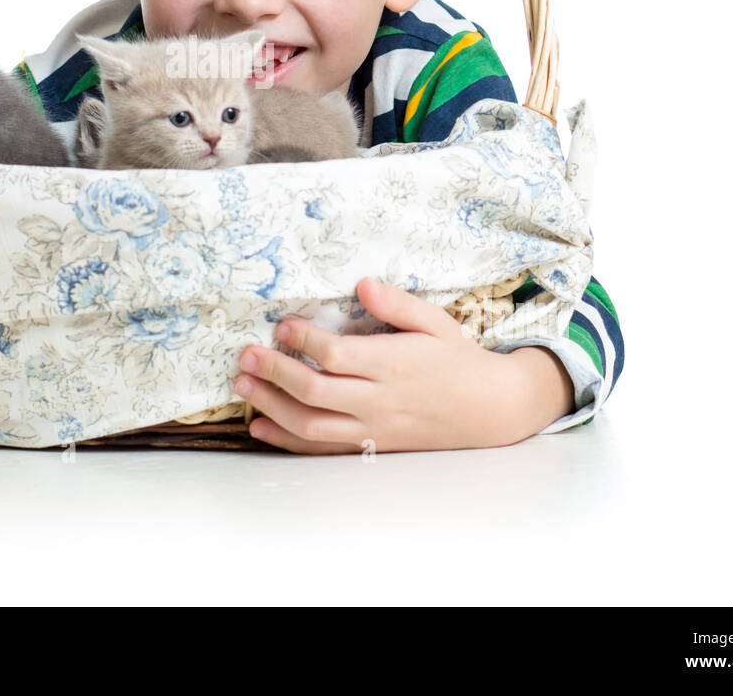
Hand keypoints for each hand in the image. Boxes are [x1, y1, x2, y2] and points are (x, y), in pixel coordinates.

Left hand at [233, 277, 541, 453]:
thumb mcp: (435, 322)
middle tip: (247, 355)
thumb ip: (397, 304)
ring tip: (243, 386)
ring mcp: (373, 428)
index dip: (305, 340)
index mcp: (393, 364)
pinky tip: (260, 426)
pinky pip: (322, 448)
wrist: (488, 410)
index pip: (338, 355)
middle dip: (275, 373)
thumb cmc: (457, 358)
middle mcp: (379, 400)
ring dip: (272, 406)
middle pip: (316, 390)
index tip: (281, 325)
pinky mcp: (370, 446)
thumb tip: (362, 283)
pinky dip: (287, 440)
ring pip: (312, 424)